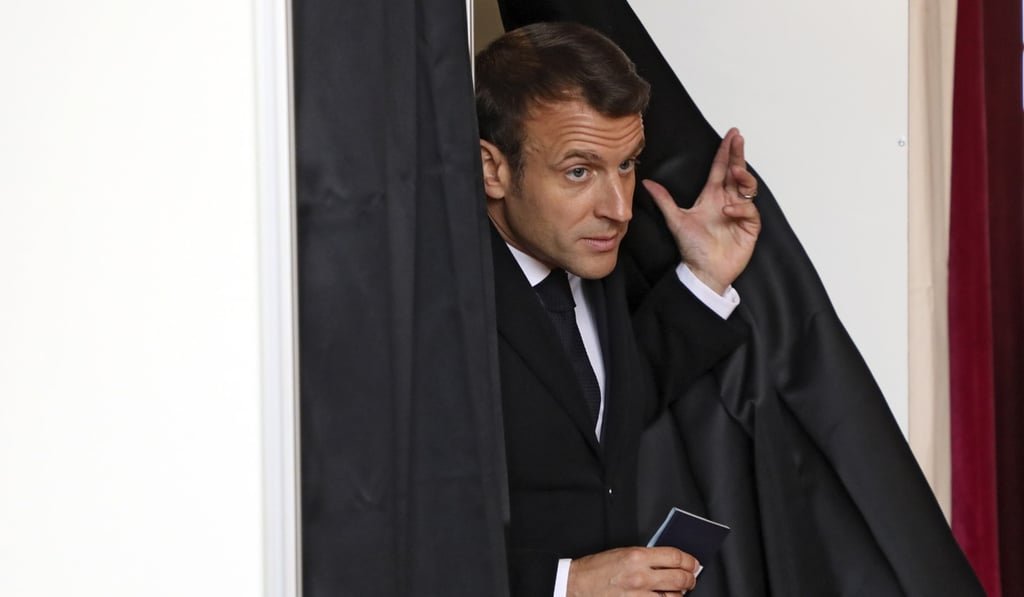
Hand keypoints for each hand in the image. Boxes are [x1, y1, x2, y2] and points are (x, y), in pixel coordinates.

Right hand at [567, 546, 698, 595]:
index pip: (675, 557)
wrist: (576, 585)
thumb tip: (668, 561)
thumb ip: (647, 556)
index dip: (689, 560)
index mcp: (637, 556)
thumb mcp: (622, 553)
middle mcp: (640, 577)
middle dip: (690, 579)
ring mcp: (638, 596)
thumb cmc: (596, 569)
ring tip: (677, 591)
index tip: (693, 563)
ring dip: (679, 594)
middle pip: (679, 578)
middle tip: (691, 578)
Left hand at [642, 127, 760, 294]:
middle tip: (738, 139)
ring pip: (747, 188)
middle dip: (738, 155)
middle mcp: (727, 201)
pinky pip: (749, 211)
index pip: (721, 168)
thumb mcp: (675, 219)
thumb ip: (664, 200)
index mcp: (712, 196)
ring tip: (736, 172)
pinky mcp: (749, 227)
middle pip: (736, 172)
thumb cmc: (692, 248)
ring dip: (743, 177)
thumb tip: (647, 183)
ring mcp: (740, 213)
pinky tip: (728, 211)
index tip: (732, 135)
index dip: (726, 152)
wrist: (702, 272)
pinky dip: (740, 208)